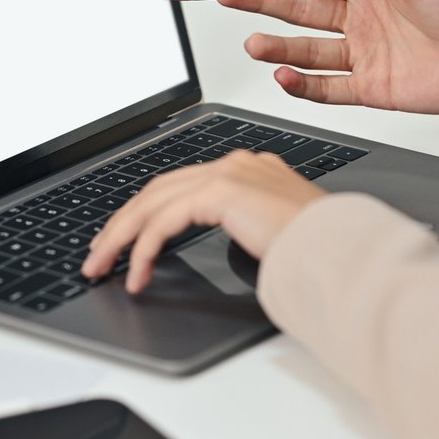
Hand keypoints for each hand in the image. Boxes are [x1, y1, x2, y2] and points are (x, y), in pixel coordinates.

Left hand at [80, 151, 325, 293]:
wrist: (340, 249)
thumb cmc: (318, 249)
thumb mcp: (268, 237)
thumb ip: (239, 231)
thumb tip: (213, 251)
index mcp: (246, 170)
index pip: (179, 187)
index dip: (144, 214)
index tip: (123, 240)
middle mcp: (235, 164)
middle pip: (158, 190)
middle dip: (121, 225)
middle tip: (98, 256)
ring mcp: (229, 173)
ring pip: (153, 203)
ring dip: (121, 238)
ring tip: (102, 267)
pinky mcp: (221, 191)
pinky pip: (164, 221)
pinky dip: (143, 249)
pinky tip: (136, 274)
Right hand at [214, 0, 438, 116]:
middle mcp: (359, 17)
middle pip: (296, 9)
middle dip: (258, 2)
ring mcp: (363, 54)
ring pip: (305, 51)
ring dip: (275, 47)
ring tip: (253, 44)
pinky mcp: (372, 89)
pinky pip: (327, 88)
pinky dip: (302, 86)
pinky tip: (283, 77)